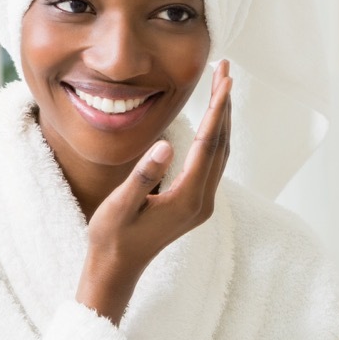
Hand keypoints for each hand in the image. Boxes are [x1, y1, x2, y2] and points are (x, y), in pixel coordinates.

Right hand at [77, 61, 231, 324]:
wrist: (117, 269)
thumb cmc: (112, 238)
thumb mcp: (119, 206)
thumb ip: (142, 176)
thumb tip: (166, 145)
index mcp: (187, 198)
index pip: (208, 145)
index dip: (217, 110)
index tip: (225, 81)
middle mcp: (202, 200)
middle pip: (221, 144)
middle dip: (224, 105)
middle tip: (226, 70)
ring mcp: (202, 203)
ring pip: (220, 153)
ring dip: (222, 119)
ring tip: (222, 86)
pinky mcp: (195, 203)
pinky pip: (212, 162)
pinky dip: (215, 136)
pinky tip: (212, 120)